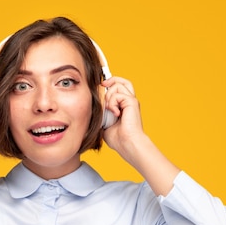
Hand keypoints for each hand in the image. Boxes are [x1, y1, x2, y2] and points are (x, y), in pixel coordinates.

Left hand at [102, 76, 179, 194]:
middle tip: (102, 86)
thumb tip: (93, 108)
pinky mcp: (132, 102)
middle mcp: (129, 102)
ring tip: (109, 108)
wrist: (127, 144)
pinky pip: (118, 94)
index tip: (100, 87)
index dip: (109, 84)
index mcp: (123, 106)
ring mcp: (131, 101)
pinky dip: (112, 103)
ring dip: (109, 95)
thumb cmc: (118, 138)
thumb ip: (101, 114)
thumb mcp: (104, 124)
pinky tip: (114, 113)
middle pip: (122, 81)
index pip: (118, 88)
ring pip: (118, 85)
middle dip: (110, 80)